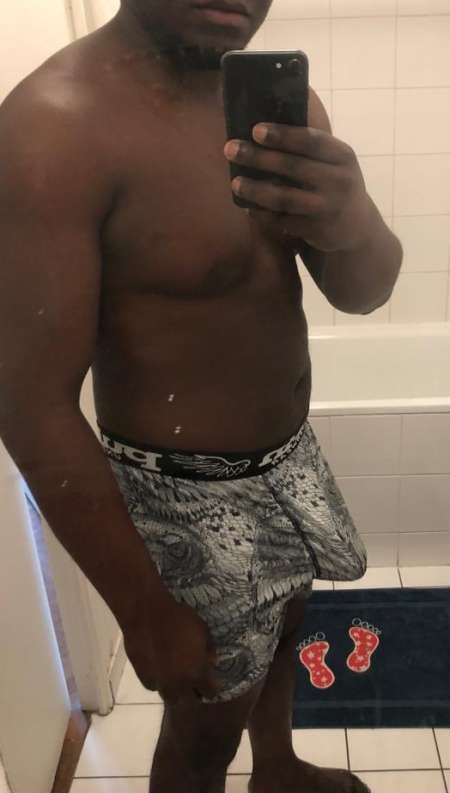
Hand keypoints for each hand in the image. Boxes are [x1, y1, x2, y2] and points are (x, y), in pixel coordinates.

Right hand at [122, 598, 220, 703]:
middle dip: (193, 693)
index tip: (211, 681)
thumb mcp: (202, 629)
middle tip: (193, 681)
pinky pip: (154, 686)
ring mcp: (160, 682)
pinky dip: (159, 682)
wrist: (147, 614)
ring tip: (176, 677)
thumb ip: (209, 649)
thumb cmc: (179, 618)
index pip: (210, 692)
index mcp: (197, 672)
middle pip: (189, 701)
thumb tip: (211, 662)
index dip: (212, 687)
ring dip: (175, 690)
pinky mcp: (143, 677)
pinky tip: (160, 670)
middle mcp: (179, 683)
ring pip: (170, 698)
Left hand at [224, 123, 370, 252]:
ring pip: (284, 197)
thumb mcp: (335, 163)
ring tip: (235, 183)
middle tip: (230, 149)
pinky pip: (283, 221)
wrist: (356, 228)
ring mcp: (327, 208)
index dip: (282, 135)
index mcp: (342, 156)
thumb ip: (310, 148)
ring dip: (255, 190)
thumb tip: (264, 128)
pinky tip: (248, 207)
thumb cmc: (335, 185)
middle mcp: (338, 181)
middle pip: (292, 167)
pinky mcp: (316, 230)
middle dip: (258, 157)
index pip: (310, 141)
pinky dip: (263, 214)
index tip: (256, 130)